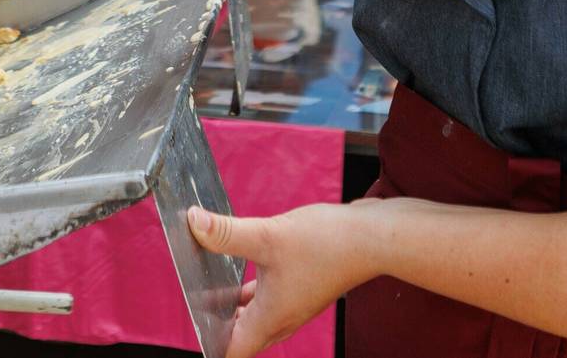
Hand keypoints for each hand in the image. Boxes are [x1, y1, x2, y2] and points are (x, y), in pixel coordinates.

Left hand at [188, 202, 380, 357]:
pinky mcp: (302, 287)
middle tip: (194, 296)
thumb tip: (193, 223)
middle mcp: (283, 318)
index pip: (231, 350)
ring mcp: (294, 304)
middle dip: (216, 323)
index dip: (209, 341)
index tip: (192, 321)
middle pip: (241, 336)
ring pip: (255, 316)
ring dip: (233, 305)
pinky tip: (241, 266)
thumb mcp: (268, 236)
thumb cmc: (328, 243)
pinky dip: (252, 290)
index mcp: (271, 318)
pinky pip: (268, 298)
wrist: (373, 237)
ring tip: (208, 283)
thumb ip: (227, 233)